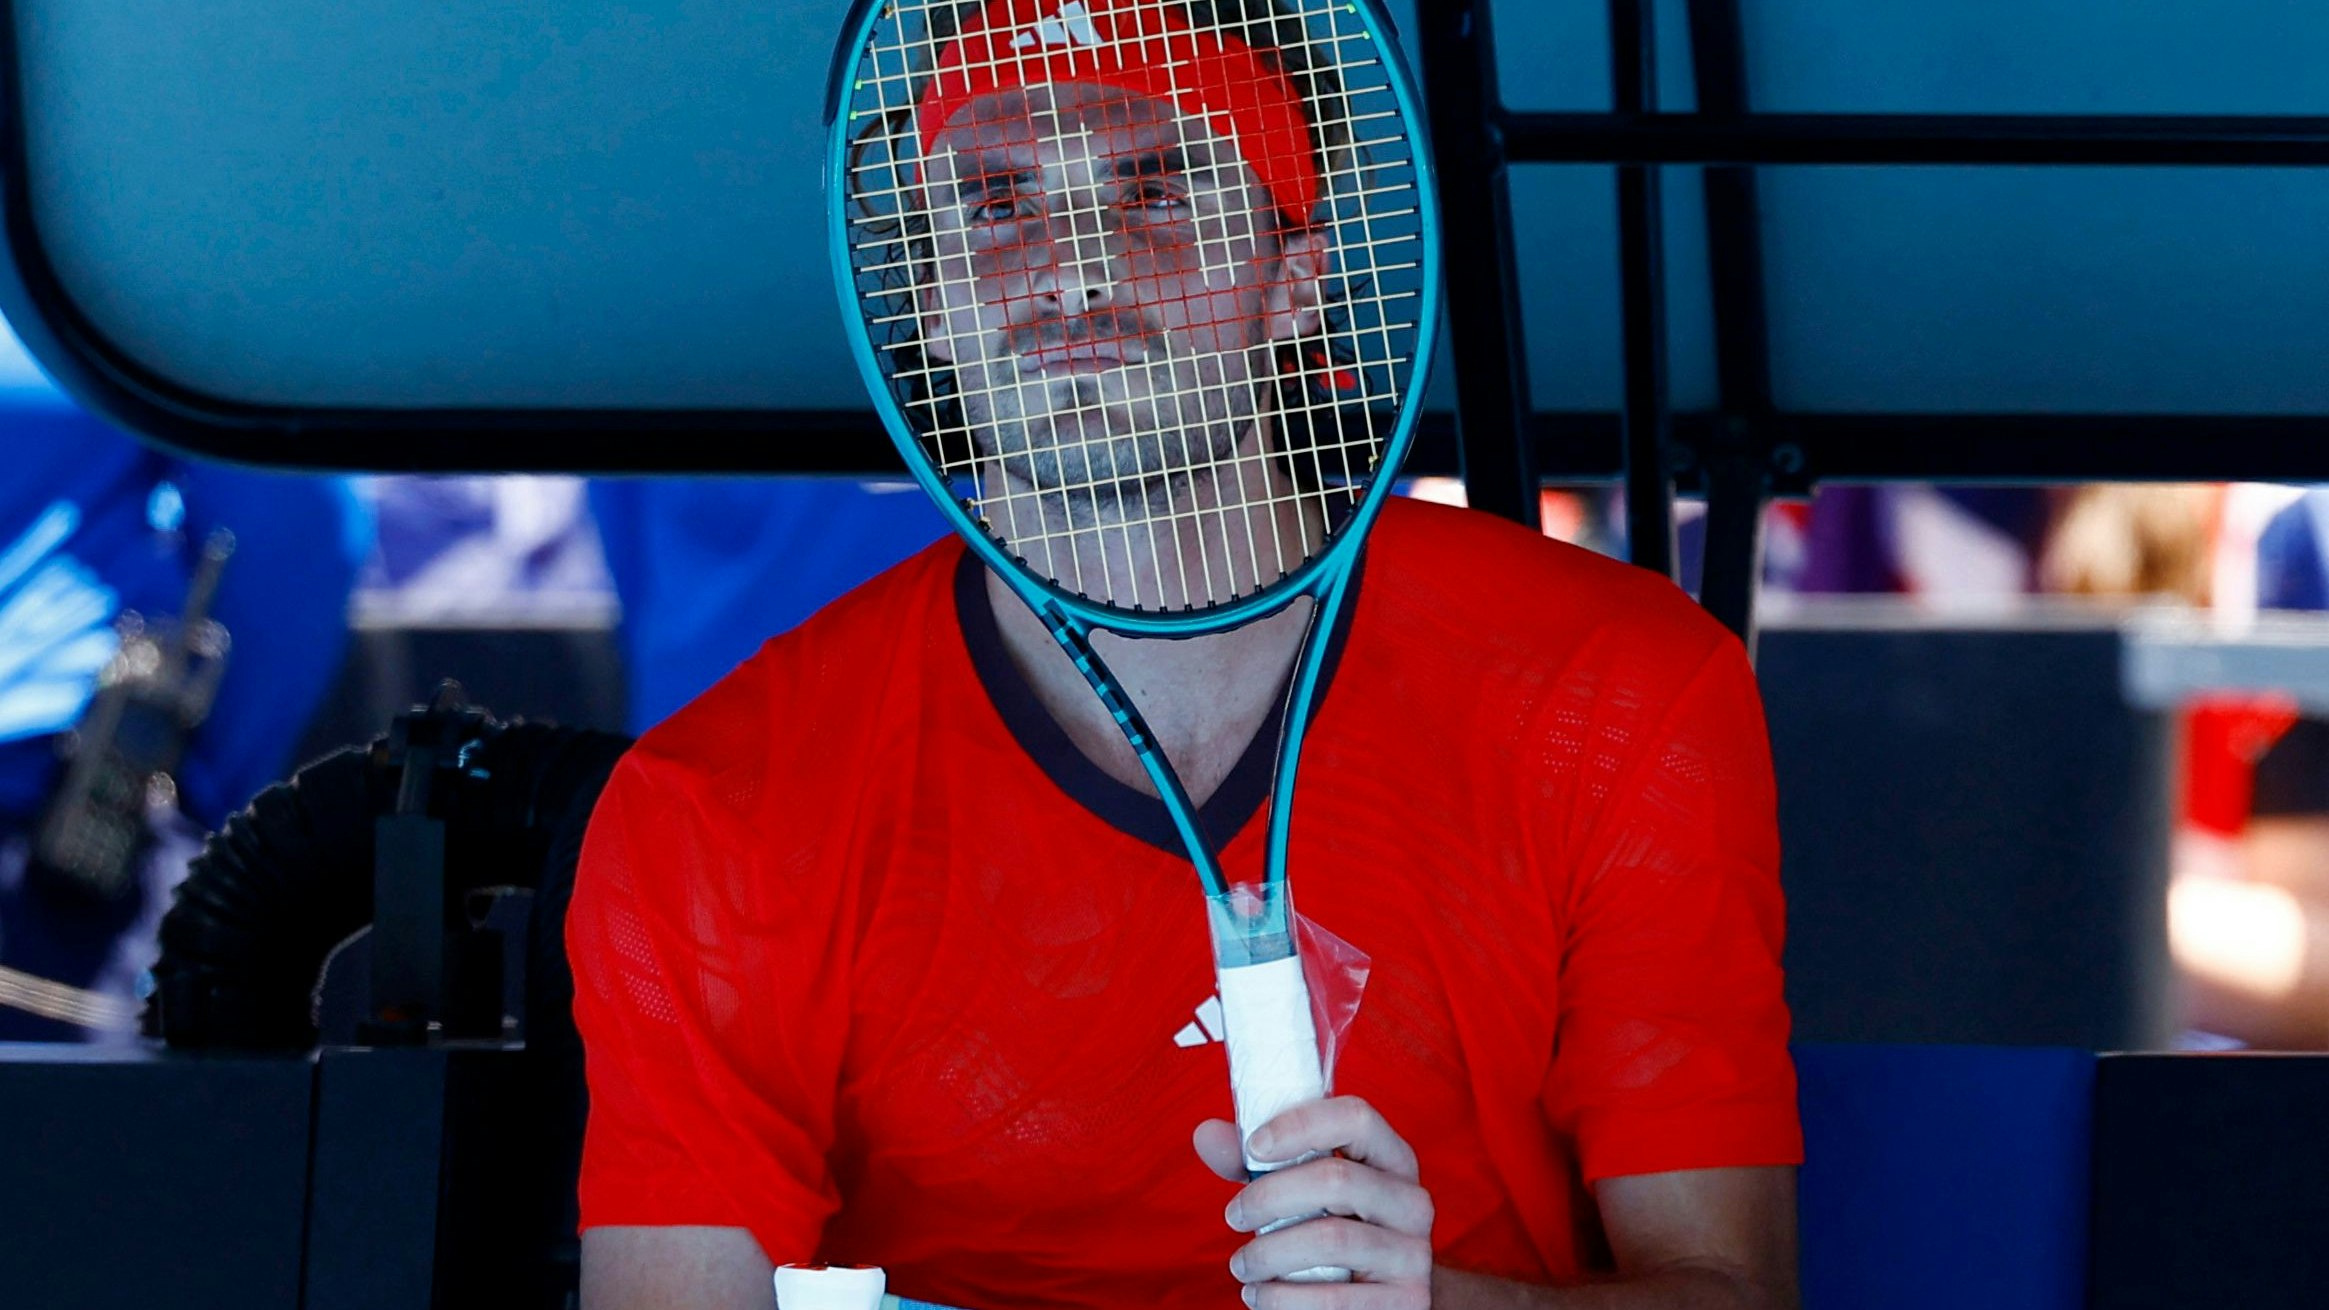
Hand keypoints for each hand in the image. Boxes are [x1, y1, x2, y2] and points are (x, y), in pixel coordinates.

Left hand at [1194, 1096, 1435, 1307]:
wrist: (1388, 1297)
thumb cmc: (1338, 1228)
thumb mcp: (1307, 1190)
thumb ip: (1259, 1162)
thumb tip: (1206, 1135)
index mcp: (1392, 1158)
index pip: (1356, 1117)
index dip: (1300, 1125)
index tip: (1252, 1146)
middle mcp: (1412, 1201)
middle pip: (1336, 1179)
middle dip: (1269, 1197)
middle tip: (1233, 1216)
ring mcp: (1413, 1254)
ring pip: (1331, 1240)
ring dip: (1269, 1253)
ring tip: (1242, 1265)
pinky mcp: (1405, 1302)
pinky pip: (1335, 1300)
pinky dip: (1283, 1299)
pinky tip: (1260, 1295)